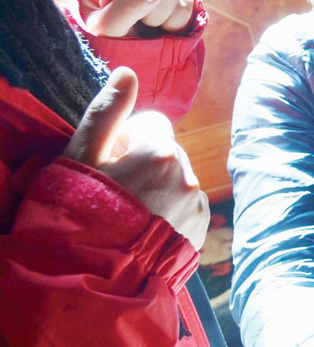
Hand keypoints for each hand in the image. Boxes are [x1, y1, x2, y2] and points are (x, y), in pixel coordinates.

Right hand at [62, 68, 209, 248]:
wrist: (94, 274)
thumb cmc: (80, 211)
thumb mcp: (81, 158)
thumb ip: (106, 112)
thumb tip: (128, 72)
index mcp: (161, 152)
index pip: (151, 124)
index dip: (125, 141)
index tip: (108, 164)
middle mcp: (188, 175)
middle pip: (166, 152)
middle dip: (143, 163)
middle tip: (114, 192)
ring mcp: (197, 205)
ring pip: (176, 179)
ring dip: (157, 188)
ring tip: (128, 214)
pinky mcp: (201, 229)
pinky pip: (186, 205)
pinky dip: (169, 211)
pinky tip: (143, 229)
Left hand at [73, 0, 195, 36]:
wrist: (128, 58)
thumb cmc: (106, 39)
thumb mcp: (105, 28)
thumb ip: (125, 7)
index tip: (108, 7)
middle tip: (129, 16)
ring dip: (156, 17)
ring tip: (142, 25)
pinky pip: (185, 6)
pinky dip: (171, 25)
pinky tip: (157, 28)